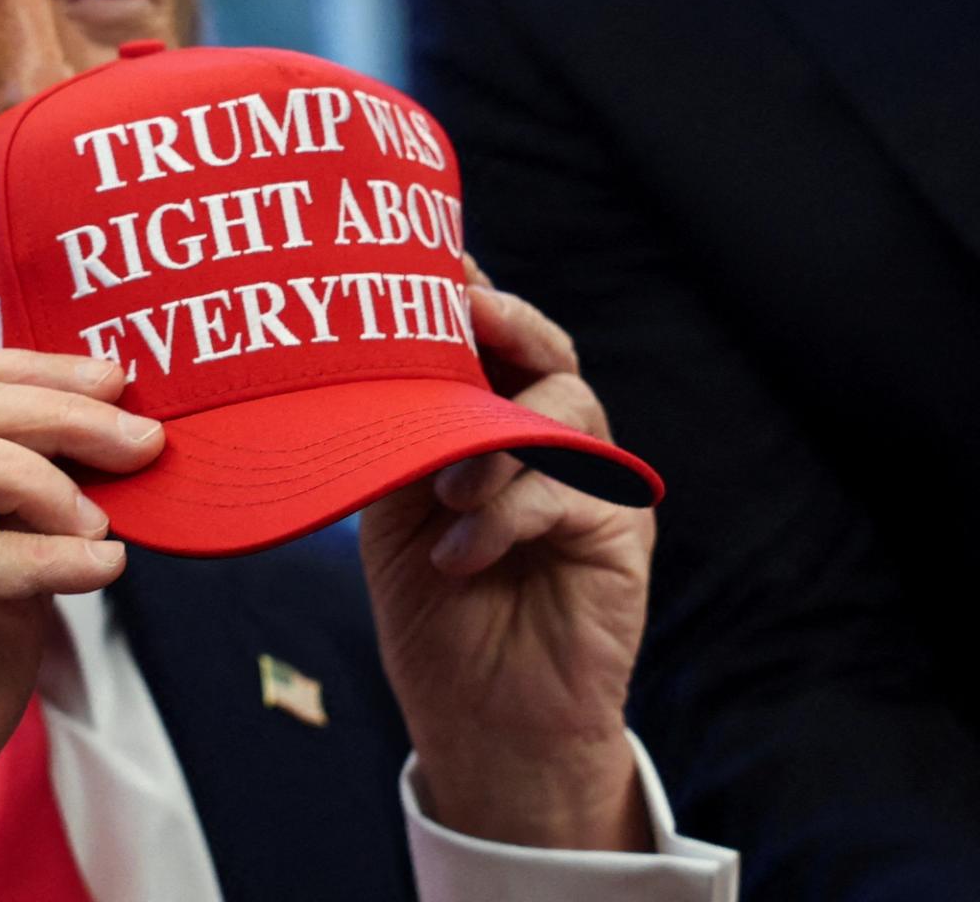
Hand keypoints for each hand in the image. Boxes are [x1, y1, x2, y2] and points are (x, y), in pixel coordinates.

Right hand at [0, 350, 161, 900]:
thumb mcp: (3, 567)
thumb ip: (31, 503)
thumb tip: (114, 441)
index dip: (40, 371)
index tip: (120, 384)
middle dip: (63, 413)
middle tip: (142, 440)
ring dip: (45, 478)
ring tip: (103, 517)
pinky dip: (45, 556)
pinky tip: (101, 564)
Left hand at [359, 259, 654, 850]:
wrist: (480, 721)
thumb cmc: (434, 612)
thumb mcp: (392, 508)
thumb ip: (396, 432)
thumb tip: (360, 354)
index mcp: (495, 425)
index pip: (495, 340)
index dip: (472, 293)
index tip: (435, 258)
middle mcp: (552, 443)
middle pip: (548, 353)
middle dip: (507, 322)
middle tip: (464, 311)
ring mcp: (593, 485)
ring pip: (566, 411)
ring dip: (498, 439)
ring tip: (446, 489)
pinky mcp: (619, 535)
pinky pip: (570, 492)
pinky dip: (507, 515)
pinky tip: (459, 554)